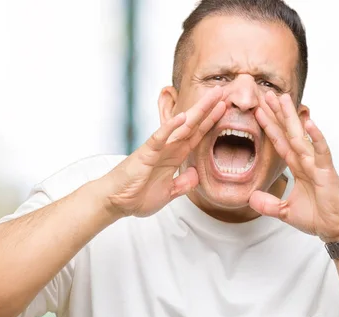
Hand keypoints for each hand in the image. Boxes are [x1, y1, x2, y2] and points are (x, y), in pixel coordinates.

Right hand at [101, 87, 225, 217]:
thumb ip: (183, 184)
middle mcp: (168, 149)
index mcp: (175, 156)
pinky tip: (181, 117)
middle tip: (222, 92)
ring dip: (197, 112)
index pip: (196, 135)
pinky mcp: (146, 154)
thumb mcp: (168, 193)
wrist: (115, 202)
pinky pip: (159, 138)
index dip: (210, 122)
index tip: (224, 108)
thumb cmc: (137, 195)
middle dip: (208, 109)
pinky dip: (169, 128)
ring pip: (181, 127)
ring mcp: (158, 149)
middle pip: (192, 126)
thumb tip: (195, 174)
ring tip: (211, 97)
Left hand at [250, 91, 338, 242]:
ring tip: (283, 98)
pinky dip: (316, 138)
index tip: (258, 110)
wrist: (337, 229)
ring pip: (301, 137)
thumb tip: (250, 198)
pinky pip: (321, 152)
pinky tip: (310, 122)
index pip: (280, 142)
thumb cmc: (318, 217)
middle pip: (288, 133)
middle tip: (266, 94)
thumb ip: (268, 204)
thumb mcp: (285, 212)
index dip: (269, 126)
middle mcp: (307, 161)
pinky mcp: (327, 172)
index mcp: (298, 167)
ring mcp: (317, 164)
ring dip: (291, 117)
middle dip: (277, 114)